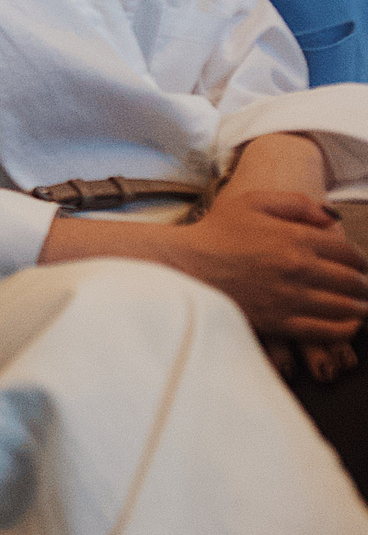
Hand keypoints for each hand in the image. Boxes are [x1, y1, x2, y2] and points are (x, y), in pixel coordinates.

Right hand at [170, 185, 367, 344]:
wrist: (184, 265)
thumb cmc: (216, 232)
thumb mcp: (253, 202)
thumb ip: (297, 203)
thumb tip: (333, 218)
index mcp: (297, 238)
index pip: (349, 252)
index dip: (359, 259)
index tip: (357, 264)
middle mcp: (300, 269)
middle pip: (354, 281)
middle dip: (362, 283)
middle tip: (359, 285)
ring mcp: (291, 298)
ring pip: (347, 307)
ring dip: (359, 306)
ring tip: (358, 305)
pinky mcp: (281, 322)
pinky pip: (328, 331)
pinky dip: (346, 329)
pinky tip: (348, 324)